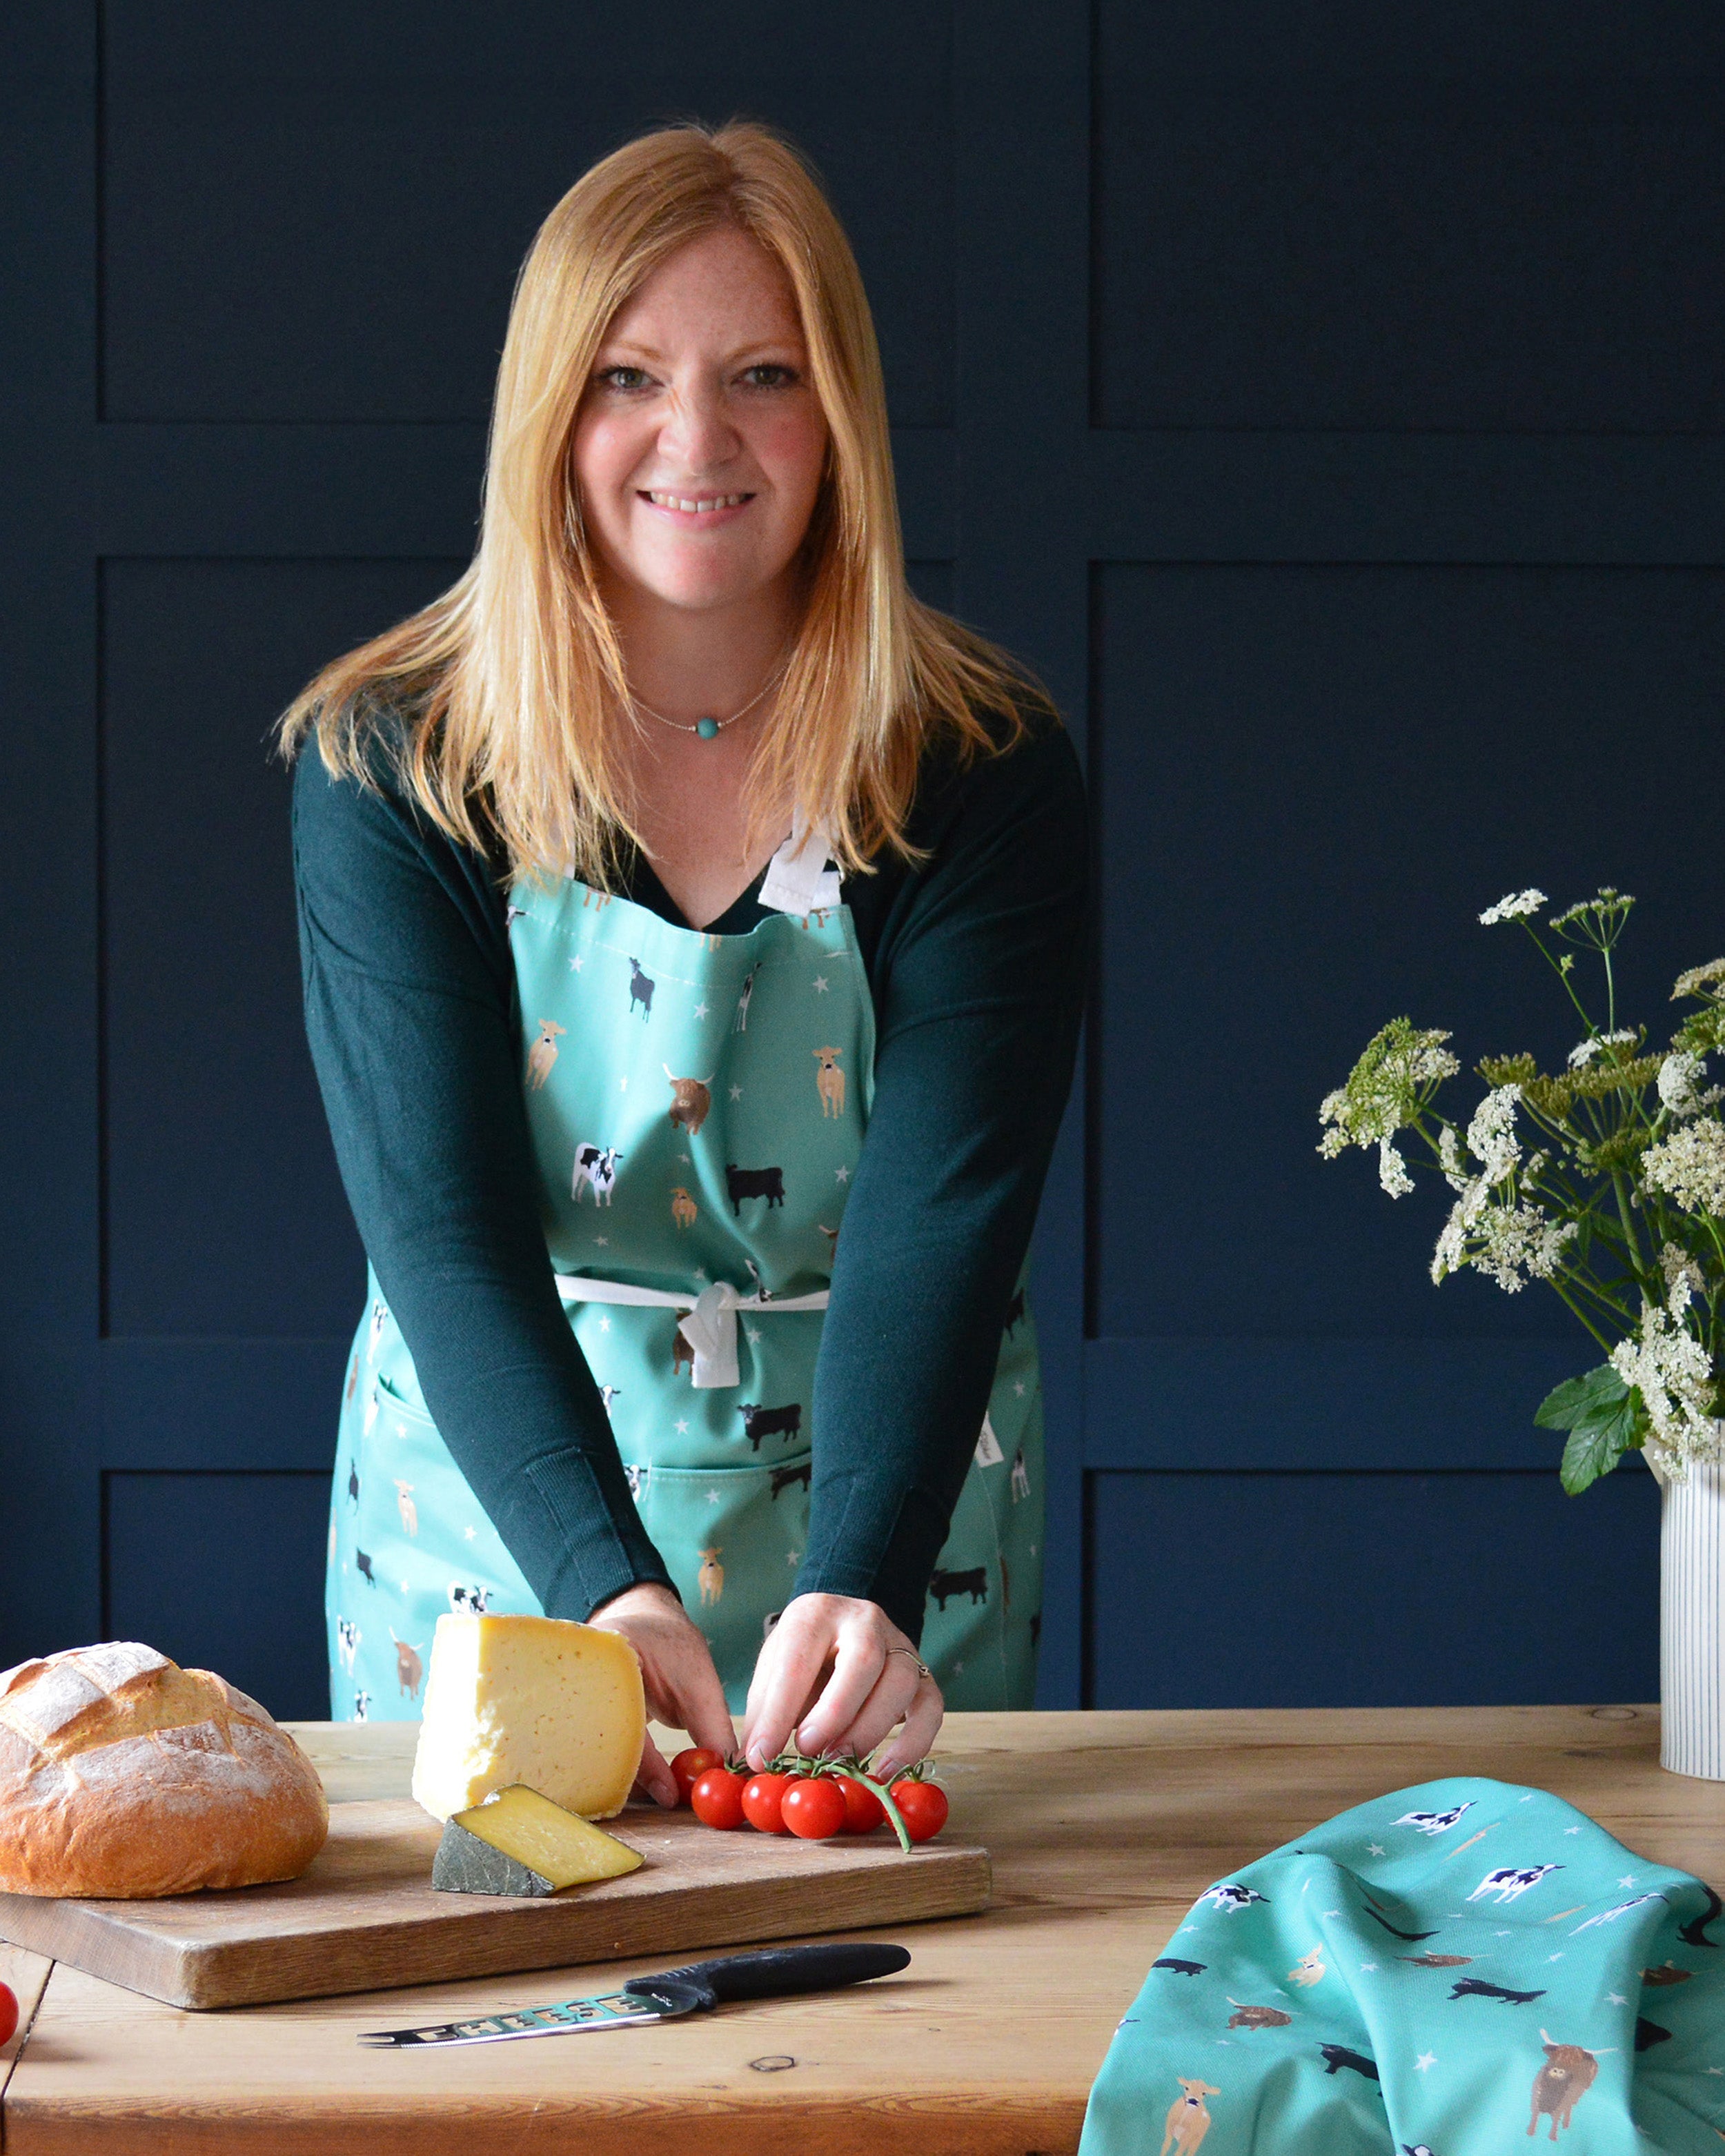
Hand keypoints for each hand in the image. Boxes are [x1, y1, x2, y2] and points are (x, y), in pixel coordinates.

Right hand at [587, 1582, 735, 1806]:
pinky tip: (645, 1780)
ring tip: (661, 1790)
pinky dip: (620, 1768)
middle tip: (665, 1798)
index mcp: (606, 1657)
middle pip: (597, 1746)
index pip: (621, 1722)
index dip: (647, 1765)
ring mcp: (571, 1696)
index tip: (670, 1794)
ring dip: (625, 1777)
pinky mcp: (576, 1714)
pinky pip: (594, 1749)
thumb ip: (710, 1728)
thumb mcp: (698, 1683)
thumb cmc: (671, 1645)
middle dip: (632, 1778)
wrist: (645, 1622)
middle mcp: (576, 1677)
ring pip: (593, 1754)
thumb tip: (721, 1776)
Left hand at [741, 1593, 941, 1780]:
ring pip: (901, 1682)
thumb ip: (764, 1713)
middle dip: (834, 1713)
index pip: (798, 1660)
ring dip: (869, 1730)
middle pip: (863, 1660)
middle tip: (808, 1751)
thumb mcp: (773, 1672)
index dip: (778, 1713)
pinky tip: (885, 1771)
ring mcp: (901, 1644)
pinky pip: (932, 1707)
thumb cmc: (802, 1659)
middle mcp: (864, 1620)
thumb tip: (753, 1762)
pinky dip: (913, 1744)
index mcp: (817, 1614)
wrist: (840, 1633)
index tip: (761, 1756)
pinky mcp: (924, 1674)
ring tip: (839, 1761)